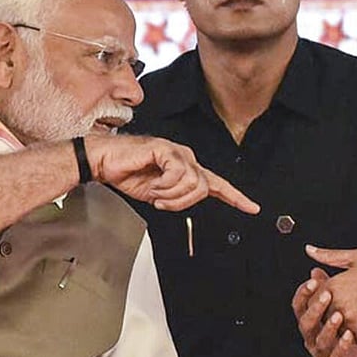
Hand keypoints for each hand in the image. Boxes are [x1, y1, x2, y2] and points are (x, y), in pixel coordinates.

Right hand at [88, 134, 259, 213]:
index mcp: (186, 170)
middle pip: (204, 188)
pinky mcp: (166, 149)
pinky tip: (153, 184)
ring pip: (193, 183)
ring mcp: (178, 152)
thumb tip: (186, 204)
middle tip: (161, 202)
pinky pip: (179, 174)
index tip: (252, 208)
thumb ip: (177, 198)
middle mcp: (187, 159)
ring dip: (171, 195)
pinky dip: (164, 186)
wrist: (104, 162)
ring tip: (155, 192)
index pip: (217, 184)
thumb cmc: (128, 174)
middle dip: (183, 202)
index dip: (236, 197)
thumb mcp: (158, 194)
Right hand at [292, 268, 356, 356]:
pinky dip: (341, 346)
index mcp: (309, 321)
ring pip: (319, 340)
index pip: (299, 305)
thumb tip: (315, 269)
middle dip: (315, 308)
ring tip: (339, 315)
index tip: (314, 280)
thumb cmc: (350, 327)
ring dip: (328, 327)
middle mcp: (311, 337)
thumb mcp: (339, 304)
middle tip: (327, 294)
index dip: (304, 293)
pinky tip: (350, 335)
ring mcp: (321, 353)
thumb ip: (327, 288)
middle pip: (305, 323)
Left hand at [306, 245, 356, 344]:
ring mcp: (350, 322)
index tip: (332, 294)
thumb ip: (329, 256)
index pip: (314, 298)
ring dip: (345, 324)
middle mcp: (338, 306)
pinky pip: (355, 339)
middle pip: (324, 315)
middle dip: (332, 311)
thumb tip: (311, 250)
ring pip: (338, 330)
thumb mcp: (354, 257)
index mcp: (333, 287)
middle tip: (351, 303)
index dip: (322, 296)